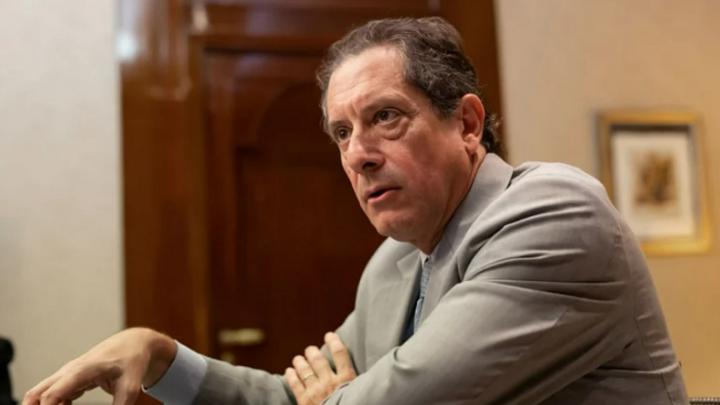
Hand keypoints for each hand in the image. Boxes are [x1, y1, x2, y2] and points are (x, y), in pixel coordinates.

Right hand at [23, 327, 175, 404]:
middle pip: (36, 394)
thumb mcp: (130, 388)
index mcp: (82, 370)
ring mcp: (68, 374)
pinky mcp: (72, 379)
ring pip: (42, 394)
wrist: (134, 343)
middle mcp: (70, 371)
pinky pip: (54, 396)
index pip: (52, 394)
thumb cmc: (132, 360)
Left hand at [285, 332, 356, 404]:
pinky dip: (291, 376)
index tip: (330, 335)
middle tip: (310, 349)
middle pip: (319, 360)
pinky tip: (289, 371)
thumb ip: (360, 384)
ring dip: (300, 362)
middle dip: (313, 352)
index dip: (334, 341)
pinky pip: (295, 384)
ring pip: (305, 369)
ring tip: (298, 358)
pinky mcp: (304, 401)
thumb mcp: (361, 394)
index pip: (340, 354)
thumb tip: (365, 375)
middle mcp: (330, 382)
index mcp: (347, 380)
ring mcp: (315, 391)